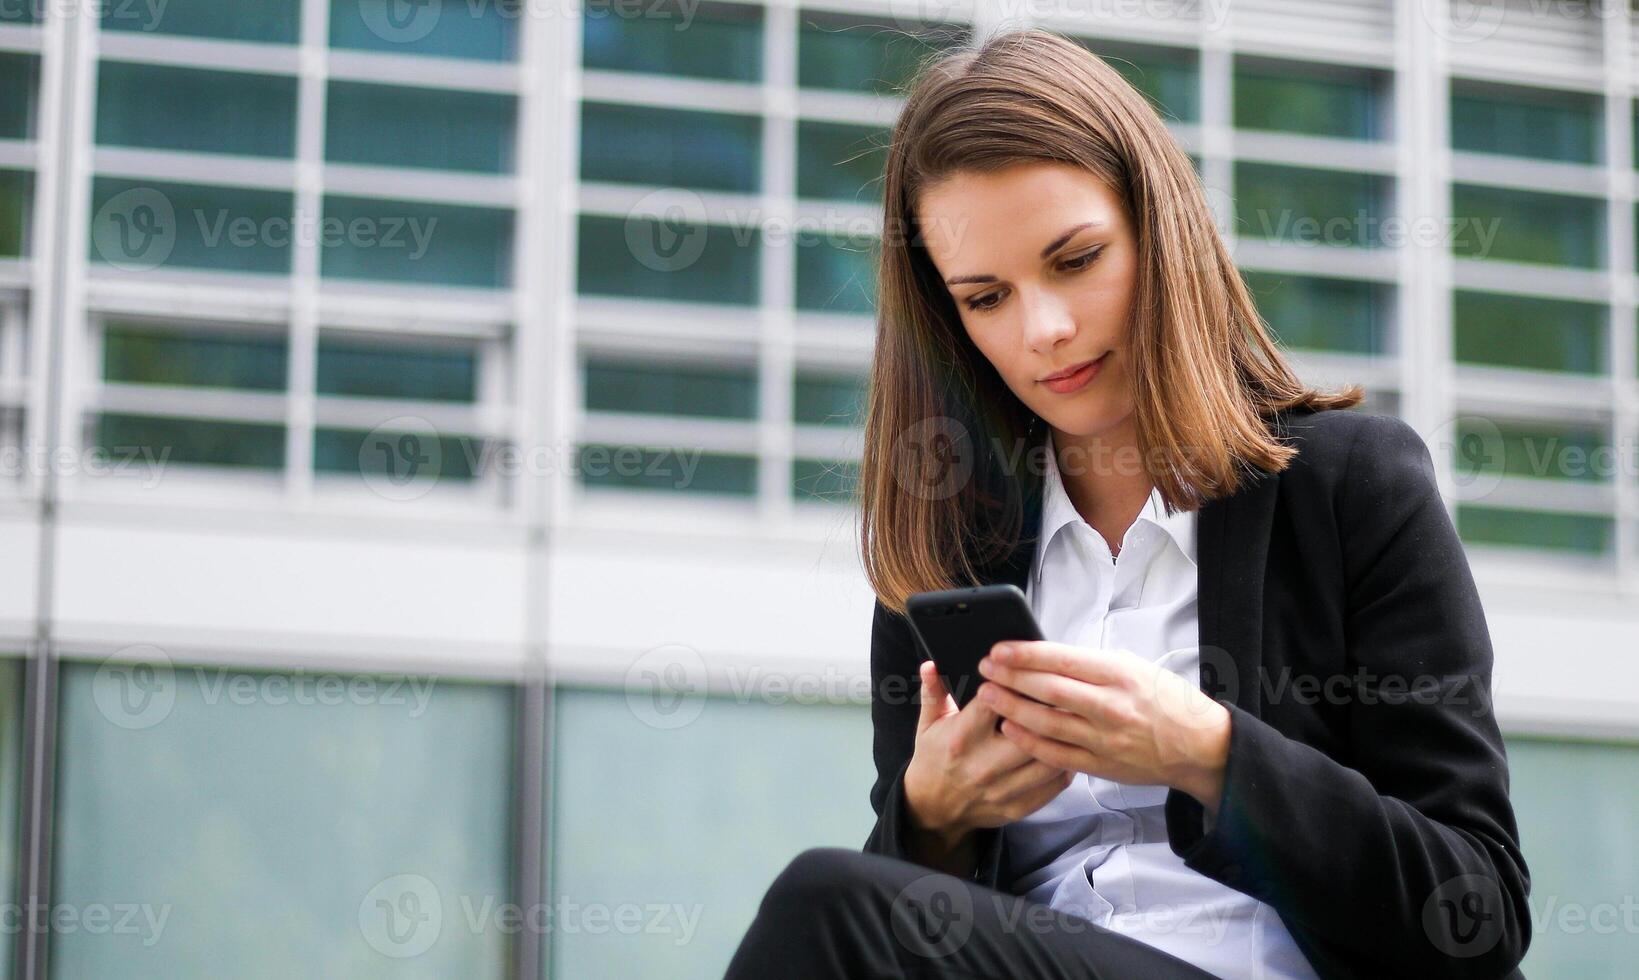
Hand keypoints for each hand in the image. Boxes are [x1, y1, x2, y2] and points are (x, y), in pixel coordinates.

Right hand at [902, 660, 1074, 845]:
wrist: (933, 808)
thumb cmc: (933, 758)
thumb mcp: (928, 724)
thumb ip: (933, 692)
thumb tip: (931, 664)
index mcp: (961, 738)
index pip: (995, 704)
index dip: (1014, 684)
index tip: (1027, 671)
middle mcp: (983, 765)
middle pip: (1030, 733)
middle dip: (1048, 710)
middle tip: (1065, 691)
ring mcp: (1002, 790)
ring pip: (1048, 761)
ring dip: (1063, 738)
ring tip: (1073, 719)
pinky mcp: (1016, 807)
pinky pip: (1053, 787)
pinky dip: (1066, 766)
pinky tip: (1069, 749)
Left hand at [974, 641, 1231, 815]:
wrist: (1197, 745)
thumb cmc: (1164, 700)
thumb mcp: (1132, 668)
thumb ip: (1090, 665)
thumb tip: (1044, 657)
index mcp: (1118, 675)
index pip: (1062, 660)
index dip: (1025, 654)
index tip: (999, 649)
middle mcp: (1110, 706)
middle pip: (1048, 690)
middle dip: (1011, 678)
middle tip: (984, 669)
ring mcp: (1104, 738)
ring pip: (1047, 722)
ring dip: (1012, 708)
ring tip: (989, 695)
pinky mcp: (1101, 764)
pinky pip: (1057, 753)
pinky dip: (1030, 741)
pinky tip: (1010, 729)